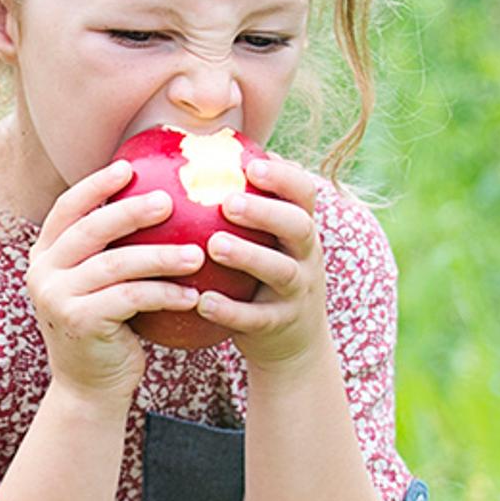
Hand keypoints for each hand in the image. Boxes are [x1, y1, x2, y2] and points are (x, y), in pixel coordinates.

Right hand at [25, 159, 203, 401]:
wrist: (90, 387)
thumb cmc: (108, 328)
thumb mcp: (100, 284)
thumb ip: (111, 249)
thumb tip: (159, 198)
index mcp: (45, 254)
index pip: (67, 207)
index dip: (97, 185)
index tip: (129, 168)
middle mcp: (43, 272)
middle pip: (91, 228)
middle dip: (132, 211)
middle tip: (171, 201)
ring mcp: (57, 297)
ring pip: (115, 263)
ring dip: (161, 256)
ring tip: (197, 254)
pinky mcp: (79, 321)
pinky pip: (131, 298)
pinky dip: (165, 293)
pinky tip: (193, 294)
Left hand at [194, 152, 332, 369]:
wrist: (295, 344)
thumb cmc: (262, 278)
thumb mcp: (266, 242)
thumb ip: (242, 207)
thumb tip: (192, 156)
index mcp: (301, 229)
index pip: (304, 194)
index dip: (284, 177)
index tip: (253, 165)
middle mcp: (307, 257)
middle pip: (298, 227)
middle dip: (266, 212)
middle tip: (228, 202)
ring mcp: (298, 293)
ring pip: (281, 272)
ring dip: (248, 256)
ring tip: (213, 245)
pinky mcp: (280, 326)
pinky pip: (256, 319)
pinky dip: (231, 311)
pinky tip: (202, 301)